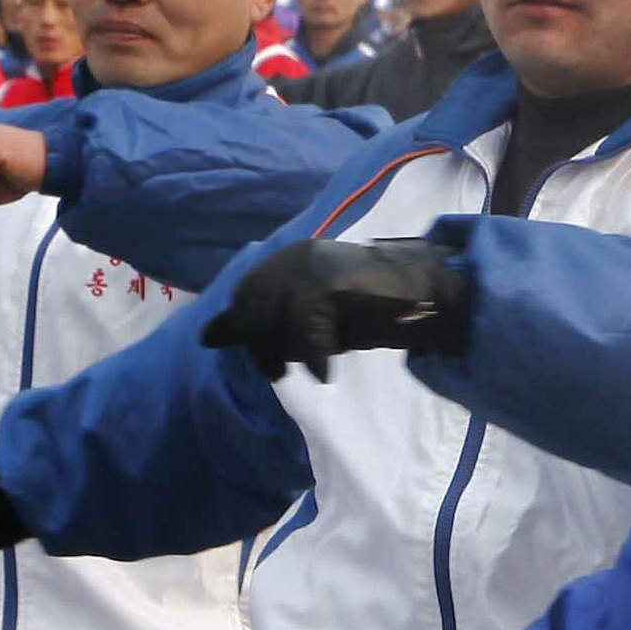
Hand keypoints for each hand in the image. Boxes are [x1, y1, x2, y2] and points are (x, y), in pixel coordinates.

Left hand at [205, 236, 468, 377]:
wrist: (424, 293)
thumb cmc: (367, 305)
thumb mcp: (305, 316)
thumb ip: (262, 321)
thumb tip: (206, 335)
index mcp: (287, 256)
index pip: (244, 295)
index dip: (248, 330)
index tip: (267, 357)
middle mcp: (294, 256)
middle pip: (255, 310)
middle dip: (265, 346)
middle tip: (282, 371)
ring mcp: (313, 268)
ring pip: (276, 322)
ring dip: (288, 353)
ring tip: (309, 367)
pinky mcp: (333, 286)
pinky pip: (308, 331)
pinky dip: (314, 357)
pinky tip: (323, 373)